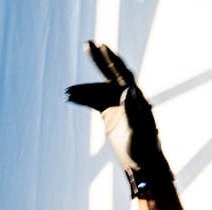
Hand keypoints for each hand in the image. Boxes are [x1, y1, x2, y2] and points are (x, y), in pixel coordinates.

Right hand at [66, 43, 173, 197]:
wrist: (142, 164)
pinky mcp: (109, 114)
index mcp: (136, 97)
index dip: (112, 59)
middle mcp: (126, 97)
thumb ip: (133, 110)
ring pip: (97, 91)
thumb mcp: (139, 130)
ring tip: (68, 92)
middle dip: (98, 60)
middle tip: (87, 44)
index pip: (122, 73)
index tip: (101, 46)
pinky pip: (93, 102)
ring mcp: (117, 105)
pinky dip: (82, 99)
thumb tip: (128, 90)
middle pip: (110, 74)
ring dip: (83, 90)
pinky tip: (70, 98)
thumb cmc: (144, 148)